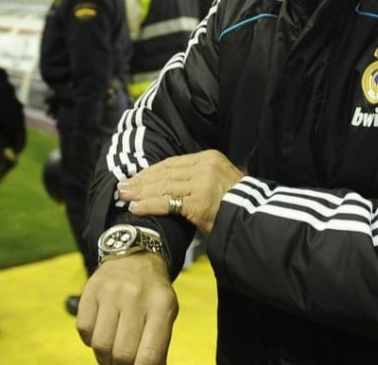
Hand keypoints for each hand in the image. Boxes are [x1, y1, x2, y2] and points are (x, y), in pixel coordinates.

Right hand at [77, 252, 177, 364]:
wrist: (135, 259)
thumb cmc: (152, 296)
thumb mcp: (165, 314)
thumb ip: (157, 346)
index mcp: (162, 305)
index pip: (150, 355)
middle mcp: (136, 296)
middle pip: (122, 354)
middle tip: (123, 363)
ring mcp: (111, 291)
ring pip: (101, 345)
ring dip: (104, 357)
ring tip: (112, 351)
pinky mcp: (90, 290)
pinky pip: (84, 331)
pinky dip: (90, 339)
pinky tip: (101, 331)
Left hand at [117, 149, 243, 236]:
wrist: (254, 220)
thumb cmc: (236, 205)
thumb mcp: (218, 181)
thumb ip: (196, 179)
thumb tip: (168, 185)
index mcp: (209, 158)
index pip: (173, 162)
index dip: (151, 171)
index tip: (135, 177)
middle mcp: (205, 166)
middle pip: (165, 172)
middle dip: (141, 180)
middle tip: (123, 187)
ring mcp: (202, 183)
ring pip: (163, 186)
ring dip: (140, 192)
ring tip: (125, 196)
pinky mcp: (198, 201)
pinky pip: (166, 202)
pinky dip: (148, 205)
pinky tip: (136, 208)